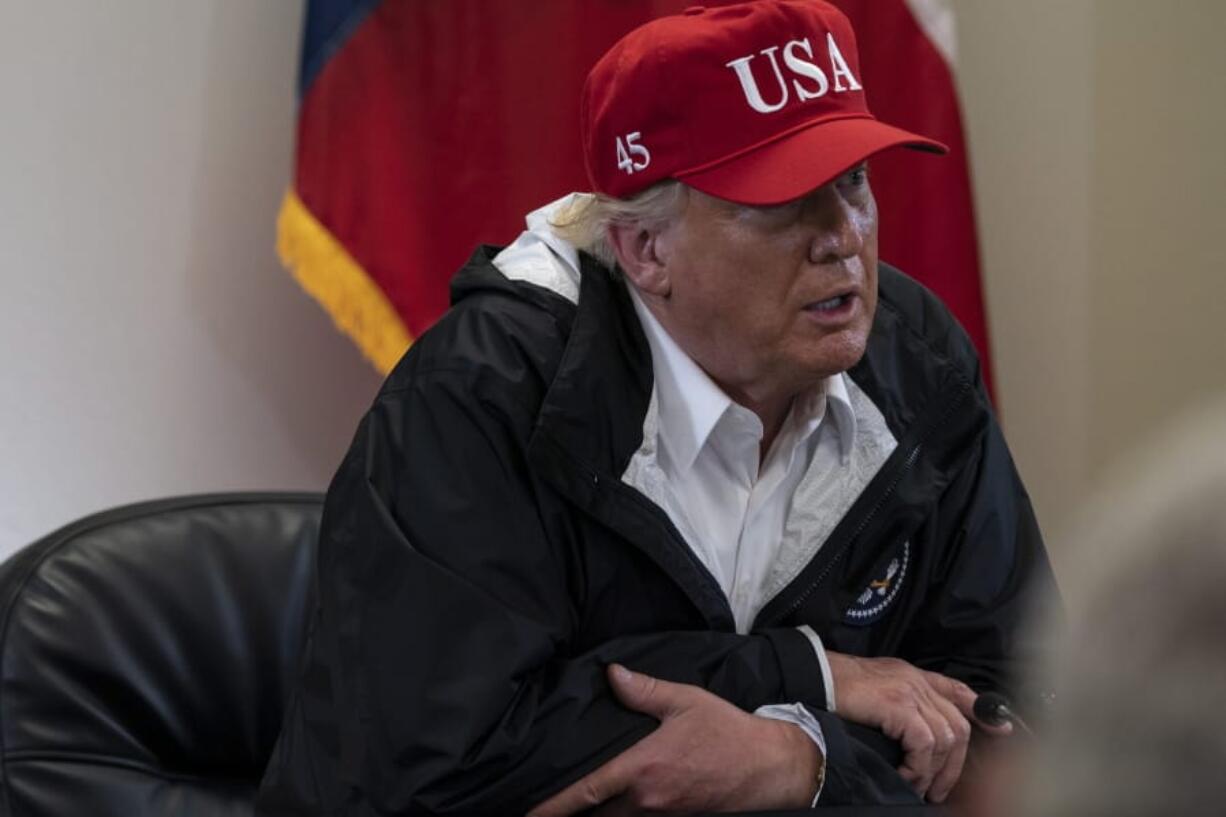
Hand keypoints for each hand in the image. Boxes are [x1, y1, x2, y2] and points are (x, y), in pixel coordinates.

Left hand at [527, 664, 821, 816]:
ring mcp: (662, 816)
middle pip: (595, 815)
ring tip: (575, 806)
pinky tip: (614, 806)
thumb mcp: (686, 701)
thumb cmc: (727, 732)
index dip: (553, 805)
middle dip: (571, 813)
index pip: (586, 792)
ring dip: (597, 815)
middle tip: (544, 807)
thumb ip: (644, 691)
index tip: (528, 813)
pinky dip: (621, 816)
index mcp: (643, 769)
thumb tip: (612, 674)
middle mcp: (647, 800)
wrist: (770, 768)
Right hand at [826, 652, 1010, 802]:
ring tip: (917, 786)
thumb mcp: (877, 690)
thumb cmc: (839, 689)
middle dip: (954, 765)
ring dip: (934, 771)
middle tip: (937, 789)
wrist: (815, 677)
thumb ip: (902, 703)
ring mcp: (910, 692)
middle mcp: (917, 682)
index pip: (959, 691)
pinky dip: (919, 766)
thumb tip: (914, 737)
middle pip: (958, 725)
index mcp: (914, 676)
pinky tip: (905, 776)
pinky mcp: (898, 705)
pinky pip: (925, 744)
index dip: (984, 712)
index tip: (1003, 730)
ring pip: (946, 739)